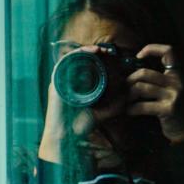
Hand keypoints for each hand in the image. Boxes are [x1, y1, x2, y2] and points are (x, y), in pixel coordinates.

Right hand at [38, 45, 124, 162]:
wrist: (66, 134)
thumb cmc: (81, 125)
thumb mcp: (103, 113)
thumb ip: (115, 106)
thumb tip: (128, 97)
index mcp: (78, 86)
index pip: (88, 67)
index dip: (99, 60)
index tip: (112, 57)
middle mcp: (68, 81)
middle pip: (80, 60)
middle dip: (94, 53)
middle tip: (107, 51)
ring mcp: (61, 80)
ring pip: (72, 59)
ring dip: (86, 51)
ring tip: (99, 50)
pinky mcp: (56, 80)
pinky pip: (64, 62)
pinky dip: (76, 55)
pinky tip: (88, 53)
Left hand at [126, 43, 183, 142]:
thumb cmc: (172, 110)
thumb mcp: (169, 91)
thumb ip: (157, 80)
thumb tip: (129, 72)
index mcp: (176, 75)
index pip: (169, 52)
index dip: (152, 48)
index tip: (138, 56)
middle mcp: (177, 83)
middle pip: (144, 73)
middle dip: (128, 81)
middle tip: (124, 89)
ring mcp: (174, 95)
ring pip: (140, 88)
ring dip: (127, 95)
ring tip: (126, 101)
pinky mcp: (169, 109)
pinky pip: (142, 106)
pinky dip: (131, 109)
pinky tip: (130, 112)